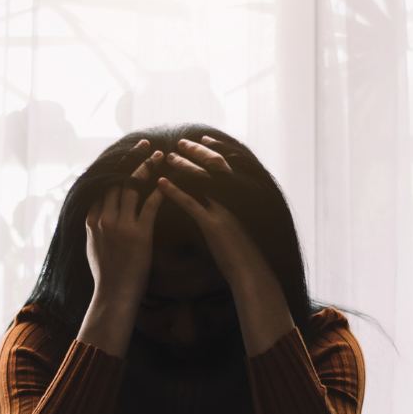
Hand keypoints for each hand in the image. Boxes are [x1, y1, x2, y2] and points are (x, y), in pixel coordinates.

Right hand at [85, 140, 163, 312]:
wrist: (113, 296)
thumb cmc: (106, 276)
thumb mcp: (92, 247)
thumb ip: (95, 228)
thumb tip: (96, 216)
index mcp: (91, 220)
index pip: (102, 184)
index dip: (115, 166)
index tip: (125, 154)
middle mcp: (104, 218)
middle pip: (118, 179)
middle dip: (132, 158)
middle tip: (144, 143)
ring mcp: (121, 225)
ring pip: (134, 186)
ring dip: (148, 167)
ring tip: (160, 154)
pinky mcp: (139, 234)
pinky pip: (151, 204)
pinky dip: (161, 189)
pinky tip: (170, 179)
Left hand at [158, 137, 294, 357]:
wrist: (251, 273)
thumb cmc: (243, 254)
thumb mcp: (239, 226)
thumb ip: (230, 210)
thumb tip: (219, 204)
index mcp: (241, 197)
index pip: (226, 165)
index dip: (212, 150)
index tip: (201, 140)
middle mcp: (234, 200)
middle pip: (214, 166)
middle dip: (197, 152)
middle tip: (180, 143)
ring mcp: (224, 211)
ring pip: (202, 181)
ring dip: (183, 167)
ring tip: (167, 158)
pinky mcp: (214, 226)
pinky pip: (191, 204)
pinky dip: (175, 192)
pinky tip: (161, 184)